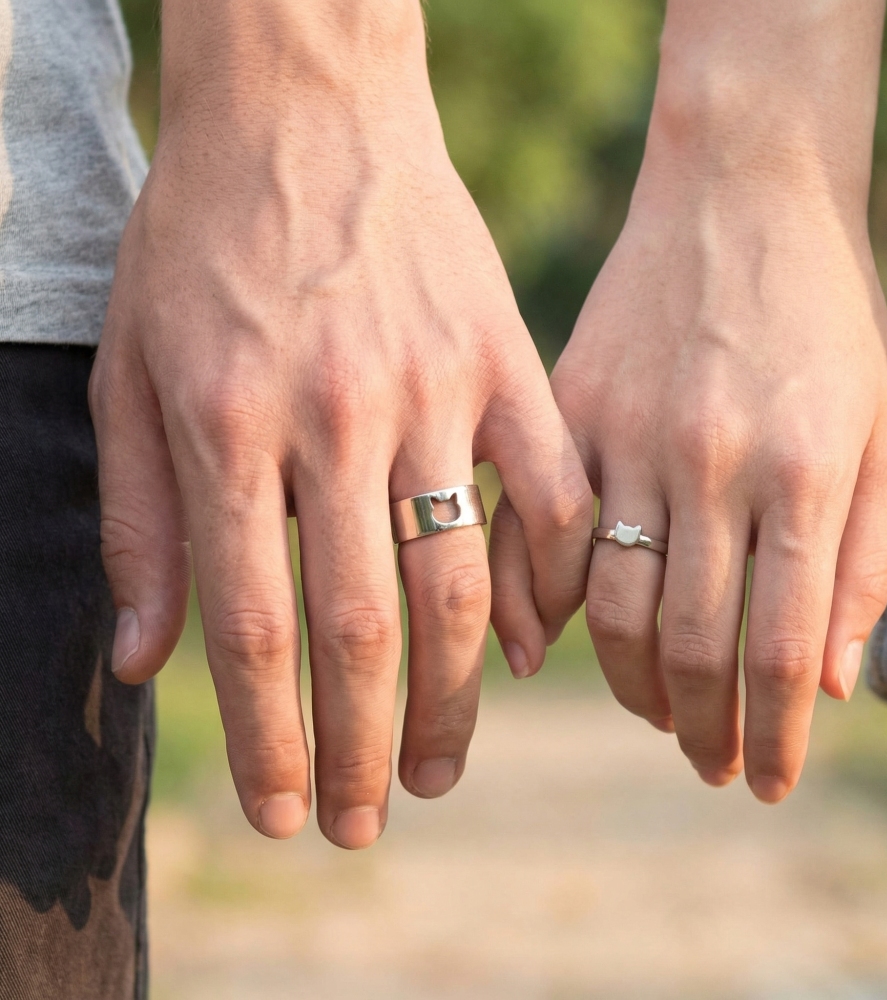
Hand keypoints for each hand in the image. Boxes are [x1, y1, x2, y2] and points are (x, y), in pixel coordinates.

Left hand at [90, 0, 591, 847]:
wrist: (304, 105)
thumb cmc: (205, 237)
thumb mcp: (131, 364)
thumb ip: (138, 518)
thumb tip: (143, 661)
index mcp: (229, 422)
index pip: (253, 625)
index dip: (270, 739)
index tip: (288, 811)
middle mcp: (336, 417)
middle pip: (361, 626)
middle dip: (365, 747)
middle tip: (371, 823)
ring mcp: (433, 386)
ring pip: (457, 577)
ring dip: (453, 695)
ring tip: (443, 768)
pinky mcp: (504, 357)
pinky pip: (548, 487)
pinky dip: (548, 577)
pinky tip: (529, 648)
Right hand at [552, 0, 886, 801]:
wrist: (736, 197)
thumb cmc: (824, 320)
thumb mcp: (881, 432)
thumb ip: (863, 563)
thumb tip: (832, 687)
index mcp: (802, 468)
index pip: (784, 648)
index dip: (774, 735)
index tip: (763, 783)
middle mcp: (708, 462)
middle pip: (688, 644)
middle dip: (701, 728)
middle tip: (710, 762)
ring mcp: (627, 436)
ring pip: (610, 606)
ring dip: (630, 683)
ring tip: (656, 711)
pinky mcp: (569, 412)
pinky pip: (538, 535)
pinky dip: (539, 608)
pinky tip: (555, 649)